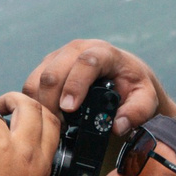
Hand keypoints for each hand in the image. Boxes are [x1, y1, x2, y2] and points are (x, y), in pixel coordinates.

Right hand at [10, 39, 175, 134]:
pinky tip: (45, 118)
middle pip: (54, 71)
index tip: (69, 109)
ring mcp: (58, 56)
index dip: (75, 85)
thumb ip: (137, 112)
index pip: (86, 62)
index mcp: (103, 52)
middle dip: (52, 102)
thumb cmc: (133, 87)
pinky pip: (30, 85)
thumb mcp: (145, 99)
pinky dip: (34, 104)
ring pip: (37, 79)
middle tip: (60, 126)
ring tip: (55, 125)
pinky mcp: (46, 66)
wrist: (120, 76)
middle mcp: (77, 49)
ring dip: (40, 105)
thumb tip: (117, 125)